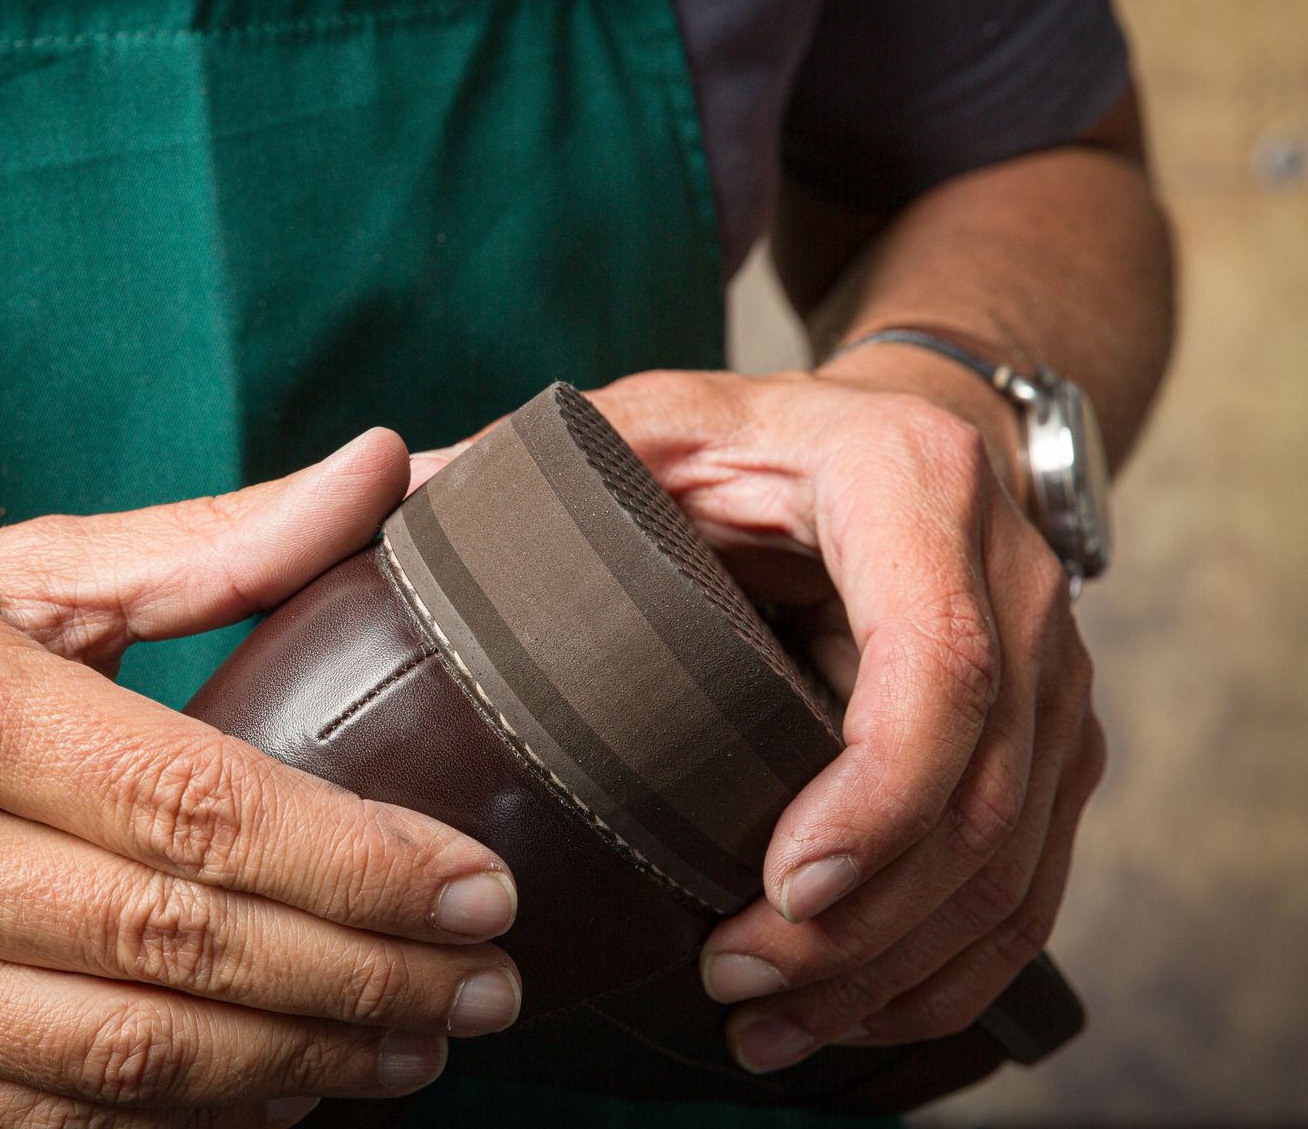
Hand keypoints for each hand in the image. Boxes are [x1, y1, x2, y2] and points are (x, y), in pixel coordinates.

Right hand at [0, 430, 520, 1126]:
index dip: (357, 860)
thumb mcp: (28, 573)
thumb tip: (393, 467)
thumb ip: (219, 540)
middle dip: (365, 975)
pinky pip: (65, 1125)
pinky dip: (197, 1119)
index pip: (194, 804)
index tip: (478, 885)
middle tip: (487, 980)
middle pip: (181, 944)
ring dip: (306, 1062)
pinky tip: (293, 1085)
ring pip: (137, 1061)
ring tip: (423, 1040)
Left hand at [413, 366, 1102, 1072]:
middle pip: (982, 793)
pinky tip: (843, 1015)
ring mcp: (1053, 674)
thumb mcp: (660, 419)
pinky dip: (940, 967)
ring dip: (894, 968)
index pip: (938, 663)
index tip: (778, 889)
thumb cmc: (762, 436)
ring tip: (766, 1028)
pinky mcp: (1054, 747)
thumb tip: (392, 492)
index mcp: (913, 486)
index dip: (875, 795)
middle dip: (862, 922)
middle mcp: (1013, 584)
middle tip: (734, 985)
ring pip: (1010, 863)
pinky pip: (1028, 884)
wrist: (912, 433)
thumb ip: (542, 455)